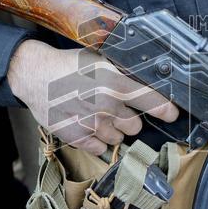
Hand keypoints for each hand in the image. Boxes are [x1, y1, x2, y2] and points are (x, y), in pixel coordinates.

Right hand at [7, 39, 179, 154]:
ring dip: (112, 129)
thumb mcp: (100, 60)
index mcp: (115, 83)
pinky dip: (96, 140)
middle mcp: (106, 105)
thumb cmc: (68, 65)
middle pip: (135, 125)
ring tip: (95, 113)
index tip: (173, 114)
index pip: (153, 102)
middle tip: (113, 106)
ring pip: (118, 138)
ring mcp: (91, 124)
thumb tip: (150, 81)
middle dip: (128, 118)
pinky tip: (85, 123)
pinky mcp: (76, 138)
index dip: (167, 110)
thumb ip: (124, 73)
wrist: (34, 75)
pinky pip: (100, 148)